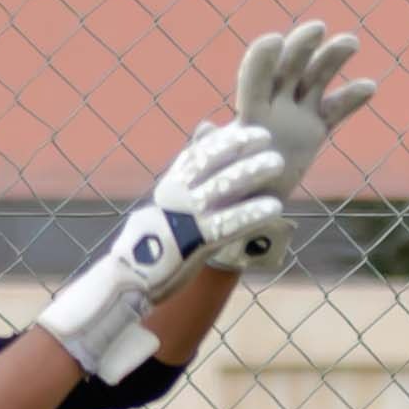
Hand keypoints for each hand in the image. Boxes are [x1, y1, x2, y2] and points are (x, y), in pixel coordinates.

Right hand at [39, 129, 291, 376]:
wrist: (131, 280)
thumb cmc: (156, 242)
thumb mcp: (168, 205)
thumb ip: (188, 175)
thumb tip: (204, 139)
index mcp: (169, 187)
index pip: (196, 154)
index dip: (222, 139)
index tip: (244, 128)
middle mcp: (176, 196)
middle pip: (212, 162)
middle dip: (240, 147)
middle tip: (267, 139)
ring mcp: (186, 218)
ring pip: (223, 186)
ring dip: (252, 171)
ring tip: (276, 162)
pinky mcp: (197, 242)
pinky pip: (229, 222)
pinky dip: (252, 212)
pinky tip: (273, 206)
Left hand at [216, 22, 373, 202]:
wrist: (246, 203)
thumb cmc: (225, 187)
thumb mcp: (217, 169)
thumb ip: (212, 148)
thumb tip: (205, 127)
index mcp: (249, 112)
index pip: (255, 79)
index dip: (262, 60)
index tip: (274, 40)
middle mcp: (273, 105)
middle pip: (288, 69)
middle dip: (301, 47)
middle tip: (318, 28)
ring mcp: (296, 114)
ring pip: (315, 79)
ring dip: (331, 58)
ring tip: (351, 42)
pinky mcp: (314, 129)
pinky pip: (335, 110)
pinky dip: (351, 98)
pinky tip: (370, 86)